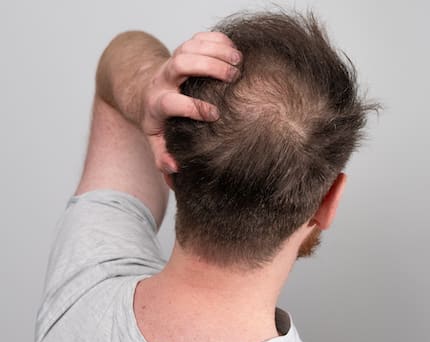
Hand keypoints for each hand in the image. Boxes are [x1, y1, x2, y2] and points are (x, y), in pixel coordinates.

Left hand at [142, 32, 241, 172]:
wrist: (144, 90)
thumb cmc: (157, 119)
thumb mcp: (156, 140)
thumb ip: (163, 156)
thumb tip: (175, 170)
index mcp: (156, 103)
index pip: (170, 102)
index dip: (192, 107)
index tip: (215, 114)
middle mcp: (163, 79)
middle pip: (179, 64)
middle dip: (207, 66)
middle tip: (233, 75)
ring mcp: (173, 61)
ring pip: (189, 47)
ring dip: (215, 50)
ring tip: (239, 60)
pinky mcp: (184, 49)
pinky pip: (198, 38)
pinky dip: (217, 40)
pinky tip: (234, 49)